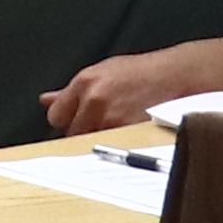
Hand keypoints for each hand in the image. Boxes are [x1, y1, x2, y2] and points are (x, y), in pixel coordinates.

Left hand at [42, 45, 222, 134]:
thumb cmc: (141, 73)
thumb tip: (45, 100)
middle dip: (84, 131)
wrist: (177, 75)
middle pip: (72, 133)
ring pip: (91, 143)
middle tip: (104, 123)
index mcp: (85, 83)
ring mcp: (112, 118)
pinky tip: (129, 133)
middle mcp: (94, 100)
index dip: (68, 120)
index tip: (79, 120)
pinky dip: (118, 147)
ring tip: (120, 125)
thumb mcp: (102, 72)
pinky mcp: (129, 132)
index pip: (56, 116)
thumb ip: (71, 90)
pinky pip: (112, 149)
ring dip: (101, 140)